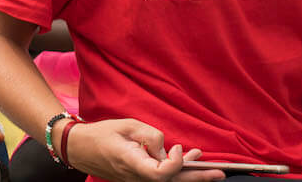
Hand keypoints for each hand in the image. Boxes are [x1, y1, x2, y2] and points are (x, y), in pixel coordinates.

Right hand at [65, 119, 223, 181]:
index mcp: (133, 163)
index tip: (178, 147)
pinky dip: (176, 171)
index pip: (162, 175)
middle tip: (220, 173)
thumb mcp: (127, 126)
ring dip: (189, 174)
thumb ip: (151, 135)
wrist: (80, 148)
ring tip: (210, 166)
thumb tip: (167, 147)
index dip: (176, 163)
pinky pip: (161, 178)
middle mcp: (137, 178)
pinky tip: (187, 160)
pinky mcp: (138, 179)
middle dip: (198, 178)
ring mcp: (137, 181)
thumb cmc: (102, 134)